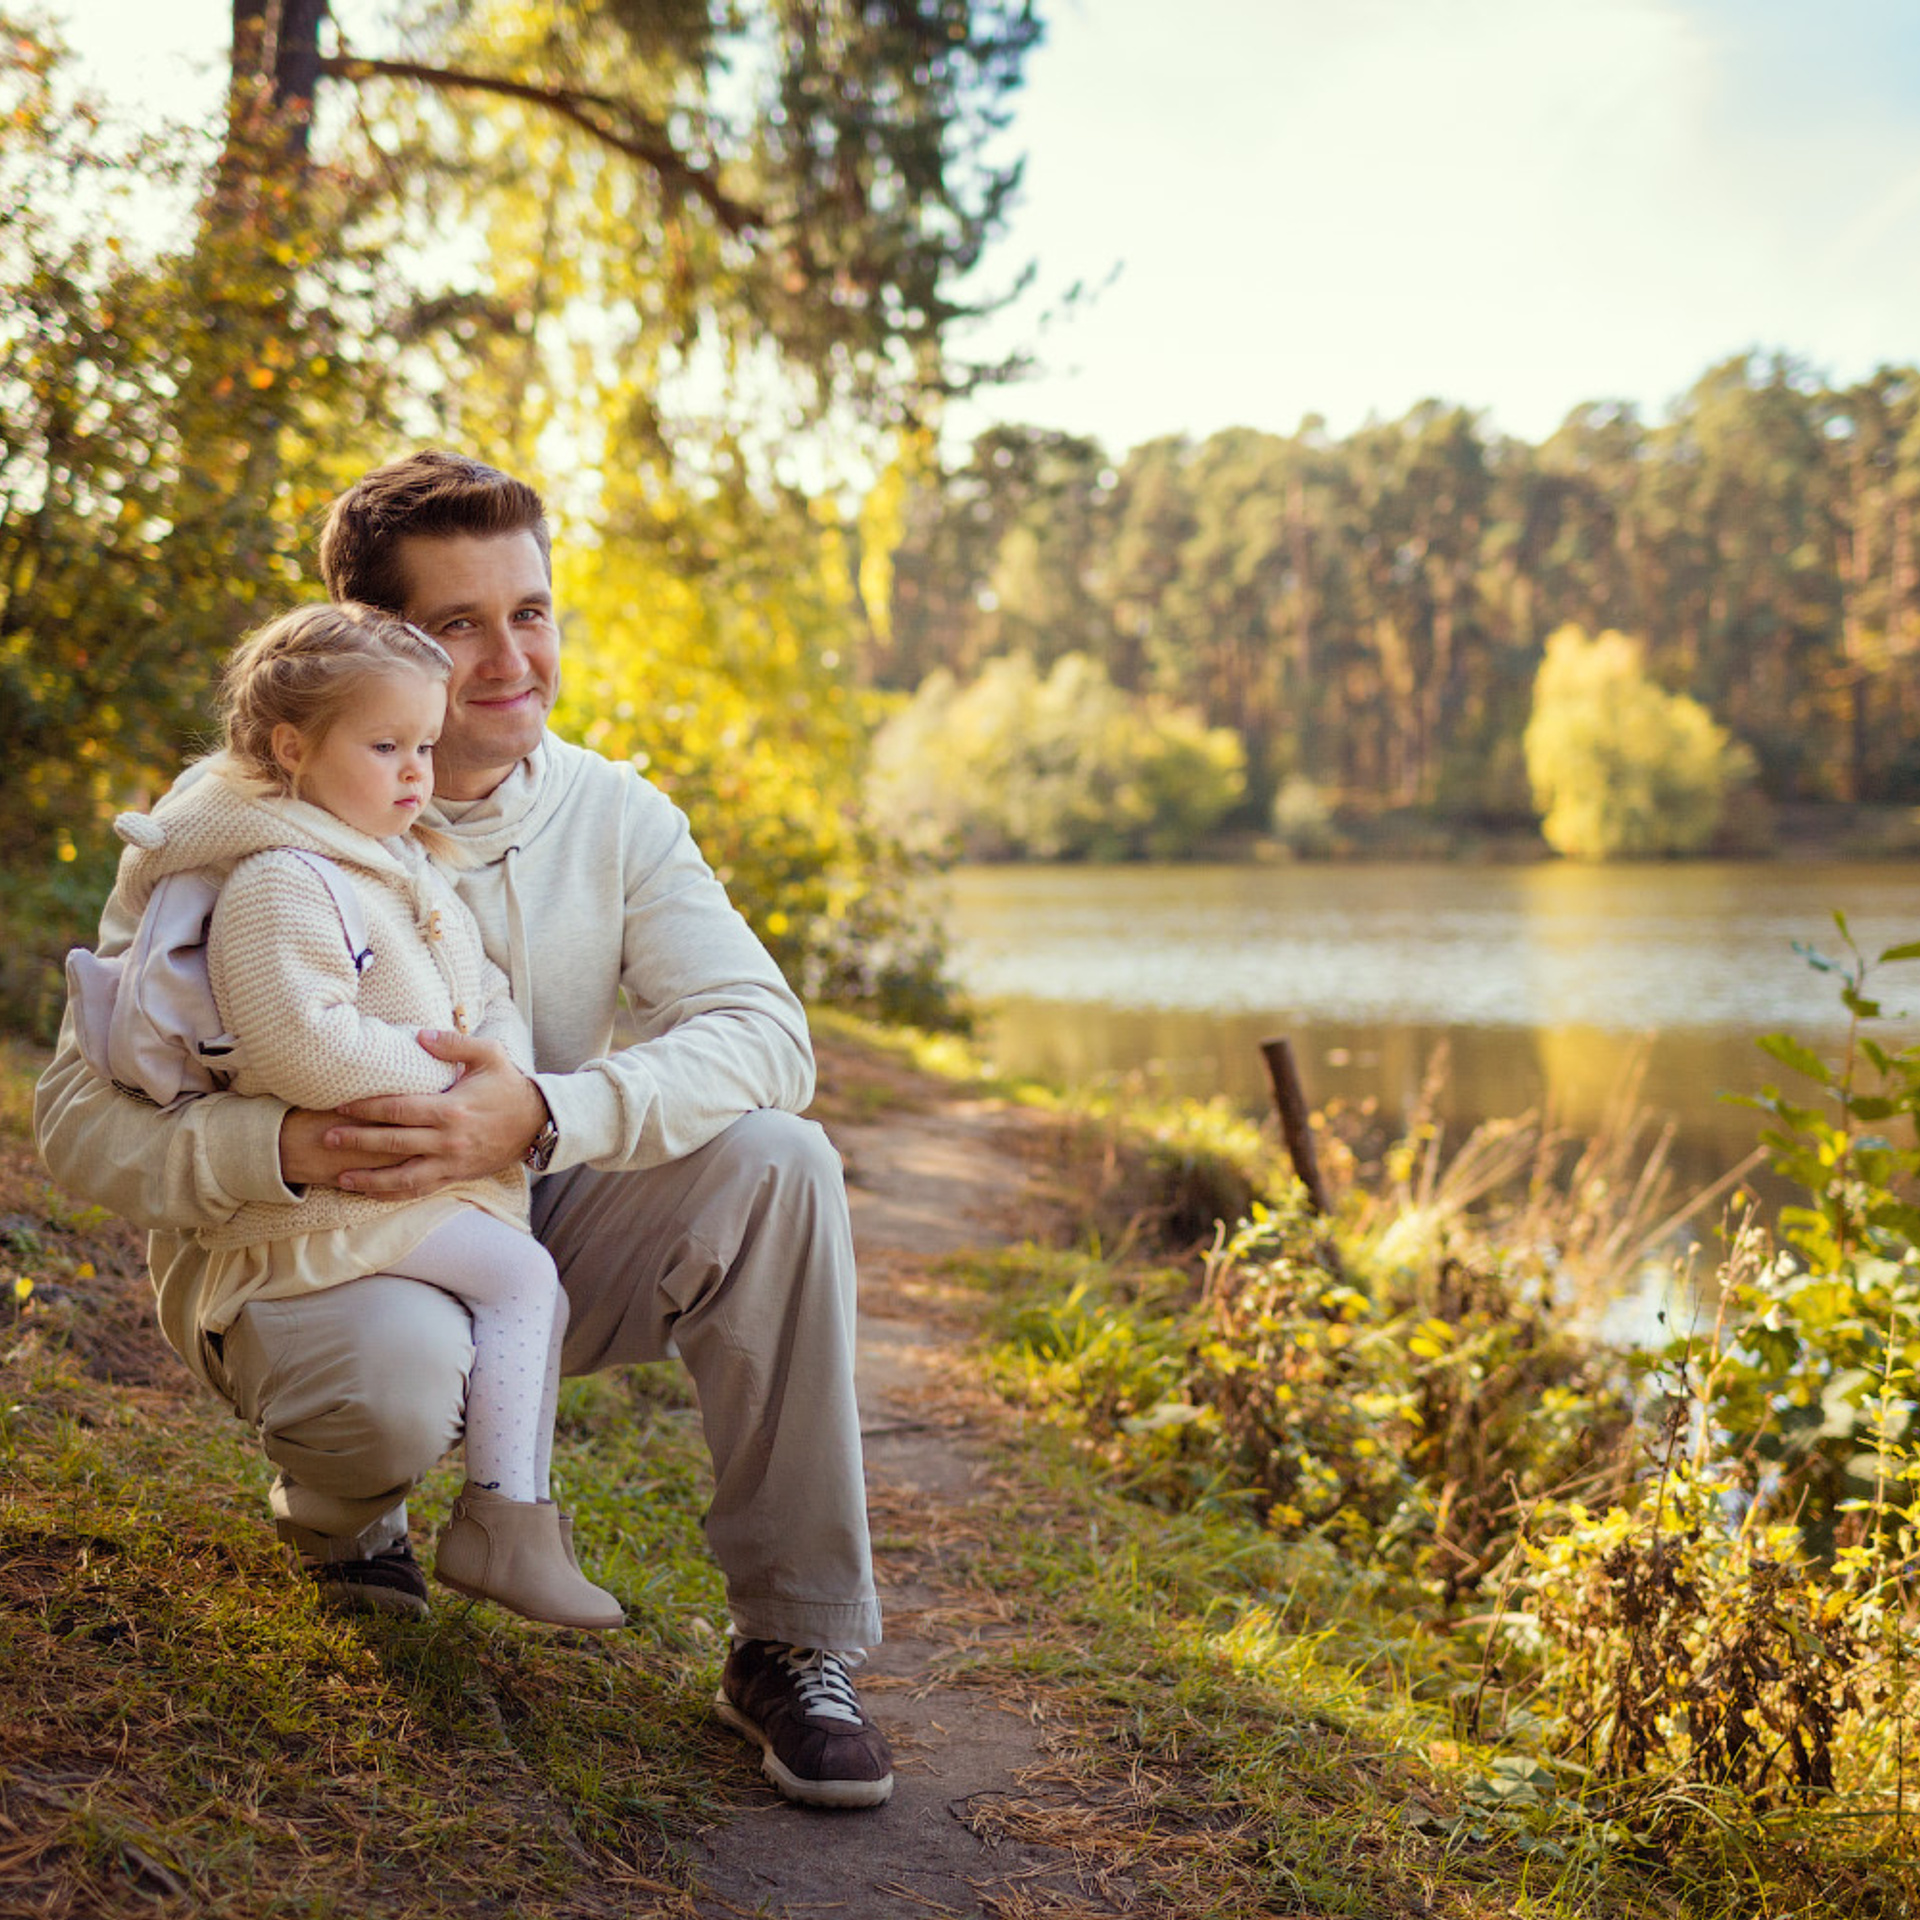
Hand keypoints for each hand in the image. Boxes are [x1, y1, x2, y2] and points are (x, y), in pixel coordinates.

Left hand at [305, 1032, 548, 1200]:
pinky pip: (419, 1190)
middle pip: (393, 1143)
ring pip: (403, 1177)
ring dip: (369, 1179)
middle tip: (327, 1138)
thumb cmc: (511, 1086)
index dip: (367, 1107)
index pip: (399, 1109)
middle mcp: (448, 1140)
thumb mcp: (490, 1055)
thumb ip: (454, 1044)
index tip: (340, 1104)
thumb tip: (420, 1035)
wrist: (540, 1123)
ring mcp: (452, 1162)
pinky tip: (372, 1193)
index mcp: (451, 1109)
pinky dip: (393, 1194)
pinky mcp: (457, 1176)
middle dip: (357, 1141)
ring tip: (341, 1177)